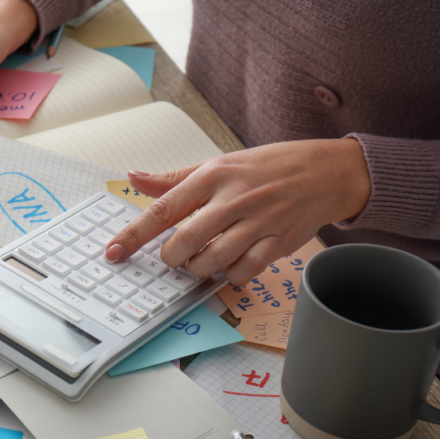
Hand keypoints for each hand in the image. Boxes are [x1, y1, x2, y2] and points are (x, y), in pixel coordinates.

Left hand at [104, 139, 370, 284]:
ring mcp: (258, 221)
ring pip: (214, 259)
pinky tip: (229, 265)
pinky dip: (231, 275)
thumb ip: (174, 179)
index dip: (134, 234)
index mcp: (212, 176)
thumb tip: (134, 177)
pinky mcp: (278, 242)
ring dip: (199, 268)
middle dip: (172, 257)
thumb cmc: (266, 168)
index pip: (163, 209)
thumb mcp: (218, 163)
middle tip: (173, 257)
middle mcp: (233, 198)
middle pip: (186, 241)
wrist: (325, 171)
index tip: (114, 251)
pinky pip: (245, 270)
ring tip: (199, 261)